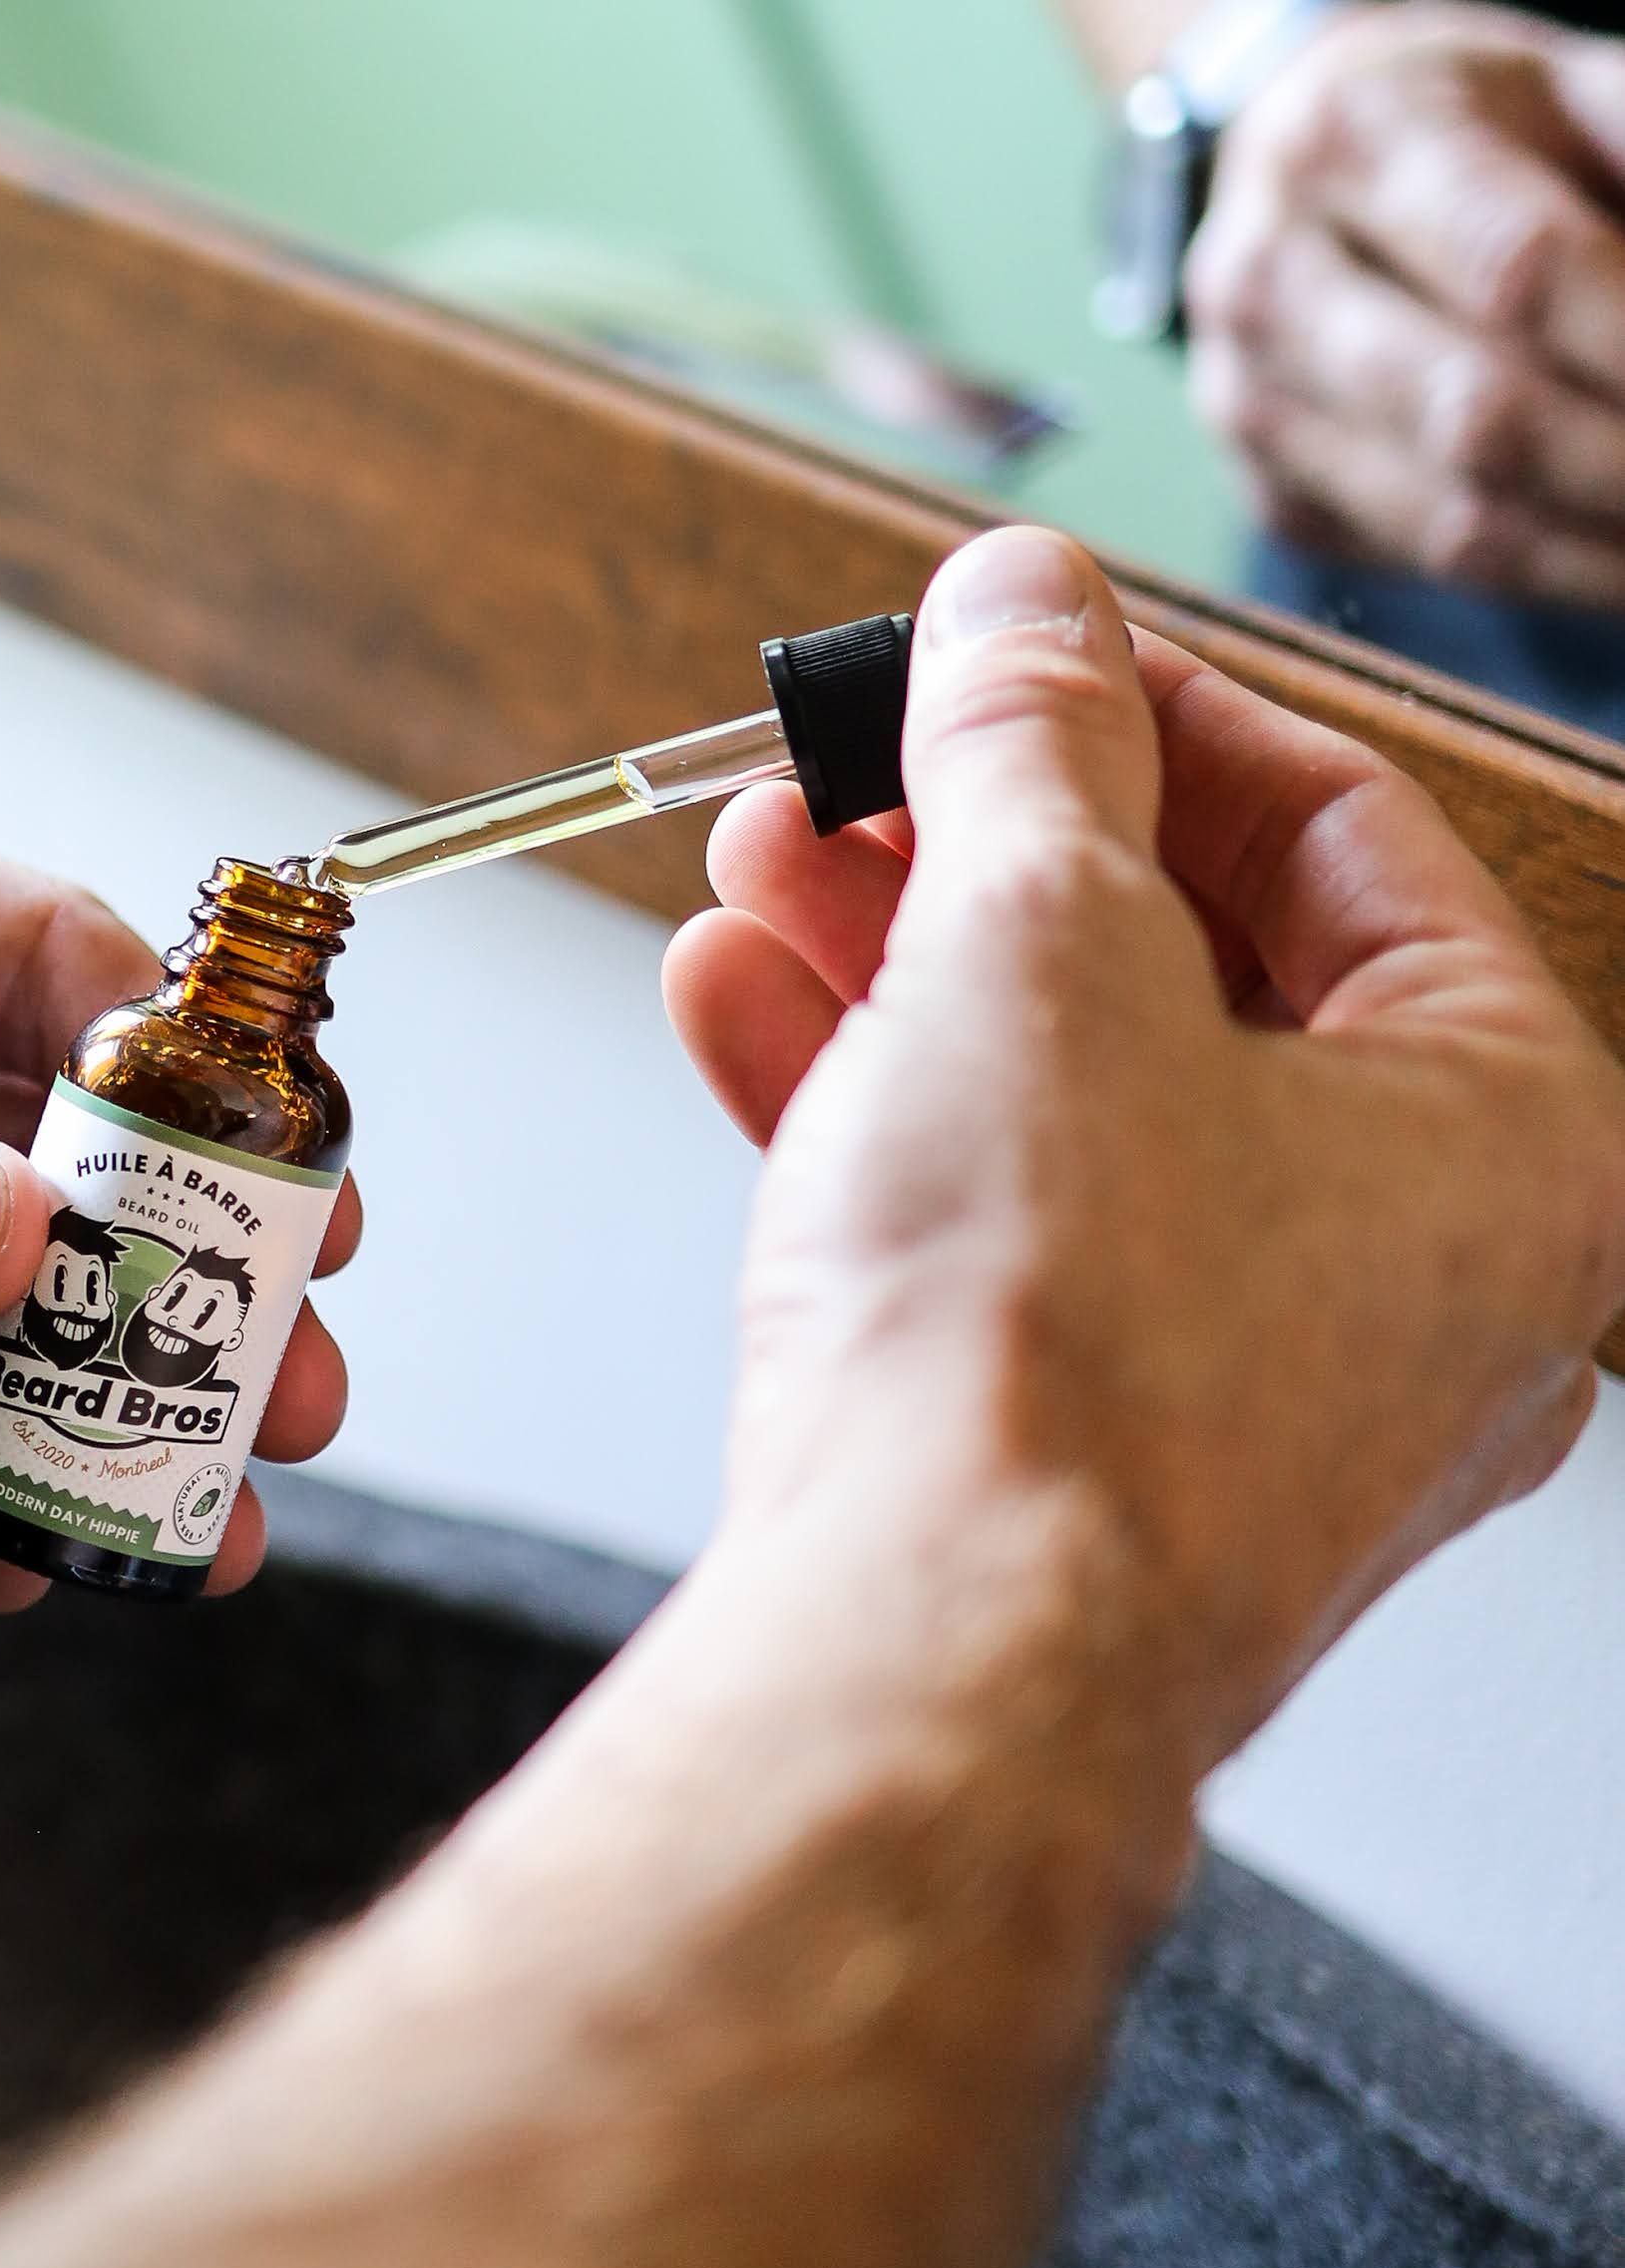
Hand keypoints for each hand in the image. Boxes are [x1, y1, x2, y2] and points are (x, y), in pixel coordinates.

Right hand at [662, 528, 1624, 1779]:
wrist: (935, 1662)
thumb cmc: (1060, 1351)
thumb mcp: (1035, 943)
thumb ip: (1028, 741)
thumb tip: (1026, 604)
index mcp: (1526, 1136)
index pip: (1349, 831)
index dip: (1148, 703)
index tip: (1006, 644)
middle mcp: (1437, 1278)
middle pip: (1201, 969)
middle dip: (983, 841)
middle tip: (849, 759)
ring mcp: (1275, 1388)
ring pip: (1085, 1103)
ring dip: (899, 961)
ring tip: (754, 861)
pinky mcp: (1113, 1464)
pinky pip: (1019, 1235)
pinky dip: (884, 1112)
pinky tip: (740, 1008)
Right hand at [1185, 0, 1624, 610]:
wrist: (1291, 150)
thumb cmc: (1473, 117)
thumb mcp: (1571, 84)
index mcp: (1354, 139)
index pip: (1519, 266)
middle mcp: (1268, 277)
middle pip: (1481, 415)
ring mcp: (1249, 400)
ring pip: (1459, 521)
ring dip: (1617, 548)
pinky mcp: (1270, 493)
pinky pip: (1434, 561)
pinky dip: (1567, 575)